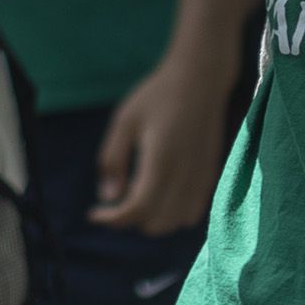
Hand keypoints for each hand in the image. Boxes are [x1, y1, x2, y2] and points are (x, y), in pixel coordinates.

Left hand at [91, 48, 229, 233]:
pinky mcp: (210, 176)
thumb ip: (113, 160)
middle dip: (130, 218)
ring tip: (137, 191)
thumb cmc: (157, 96)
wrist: (201, 79)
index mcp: (161, 162)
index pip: (137, 211)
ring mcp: (201, 178)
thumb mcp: (124, 122)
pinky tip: (159, 192)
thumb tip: (108, 197)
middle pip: (155, 224)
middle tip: (116, 195)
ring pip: (175, 223)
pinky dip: (172, 214)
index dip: (112, 219)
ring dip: (152, 218)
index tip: (94, 214)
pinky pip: (191, 213)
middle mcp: (185, 176)